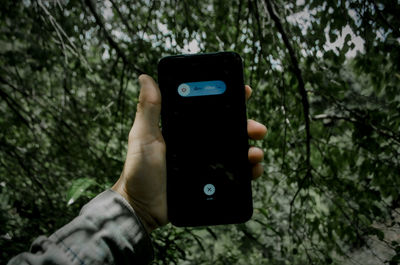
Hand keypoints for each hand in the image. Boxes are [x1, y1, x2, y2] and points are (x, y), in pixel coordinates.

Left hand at [112, 75, 266, 232]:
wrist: (143, 208)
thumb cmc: (139, 171)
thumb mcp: (143, 137)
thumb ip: (148, 109)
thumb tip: (146, 78)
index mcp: (185, 129)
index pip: (210, 110)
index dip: (229, 99)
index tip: (244, 92)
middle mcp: (198, 144)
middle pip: (229, 129)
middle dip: (247, 126)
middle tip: (257, 128)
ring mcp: (207, 163)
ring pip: (236, 151)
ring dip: (251, 149)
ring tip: (255, 153)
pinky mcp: (211, 182)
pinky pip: (235, 174)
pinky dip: (248, 171)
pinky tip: (253, 170)